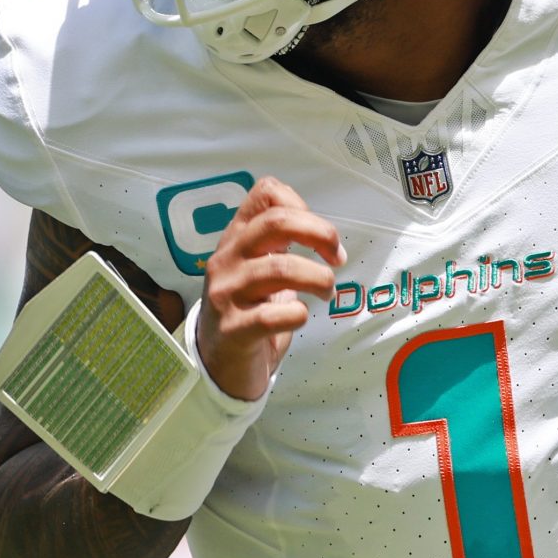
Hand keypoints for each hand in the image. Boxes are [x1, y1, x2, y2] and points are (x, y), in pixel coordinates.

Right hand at [195, 177, 344, 402]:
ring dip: (318, 278)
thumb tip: (324, 236)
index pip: (265, 193)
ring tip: (326, 292)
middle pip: (275, 223)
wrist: (219, 364)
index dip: (302, 205)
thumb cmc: (249, 311)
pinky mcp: (232, 329)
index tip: (321, 236)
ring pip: (279, 268)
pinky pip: (271, 316)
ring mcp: (226, 293)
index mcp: (236, 238)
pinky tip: (300, 317)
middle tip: (338, 257)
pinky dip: (298, 315)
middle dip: (319, 234)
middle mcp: (227, 259)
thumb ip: (278, 244)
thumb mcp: (257, 268)